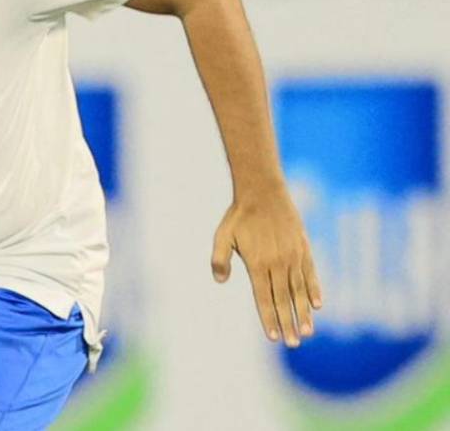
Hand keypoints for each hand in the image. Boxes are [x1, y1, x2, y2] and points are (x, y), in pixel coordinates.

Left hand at [211, 190, 322, 347]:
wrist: (263, 192)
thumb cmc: (239, 216)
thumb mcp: (222, 236)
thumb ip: (219, 259)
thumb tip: (219, 281)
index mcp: (257, 264)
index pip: (263, 298)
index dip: (268, 318)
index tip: (273, 337)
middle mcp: (277, 264)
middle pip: (283, 299)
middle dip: (288, 323)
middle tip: (293, 343)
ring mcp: (292, 257)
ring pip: (299, 291)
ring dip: (303, 313)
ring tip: (307, 332)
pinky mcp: (303, 249)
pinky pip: (311, 274)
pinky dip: (314, 290)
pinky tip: (318, 305)